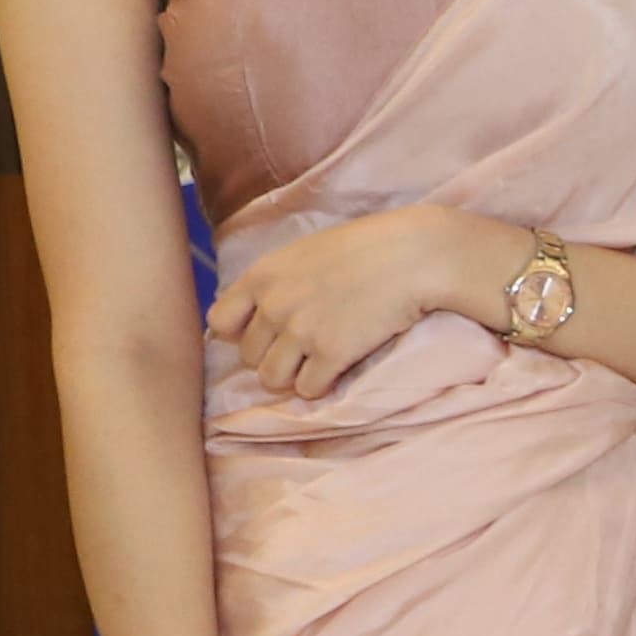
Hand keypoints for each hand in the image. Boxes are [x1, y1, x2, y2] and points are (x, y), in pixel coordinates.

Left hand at [205, 205, 515, 401]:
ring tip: (317, 364)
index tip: (266, 331)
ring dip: (293, 376)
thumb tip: (264, 310)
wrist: (416, 255)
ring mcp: (301, 332)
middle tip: (303, 348)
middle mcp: (273, 306)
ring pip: (272, 379)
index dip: (240, 332)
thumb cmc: (368, 246)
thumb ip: (279, 280)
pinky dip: (322, 385)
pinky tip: (339, 369)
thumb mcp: (308, 252)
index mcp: (262, 276)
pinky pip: (309, 389)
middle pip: (249, 356)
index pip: (219, 322)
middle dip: (273, 355)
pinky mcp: (331, 354)